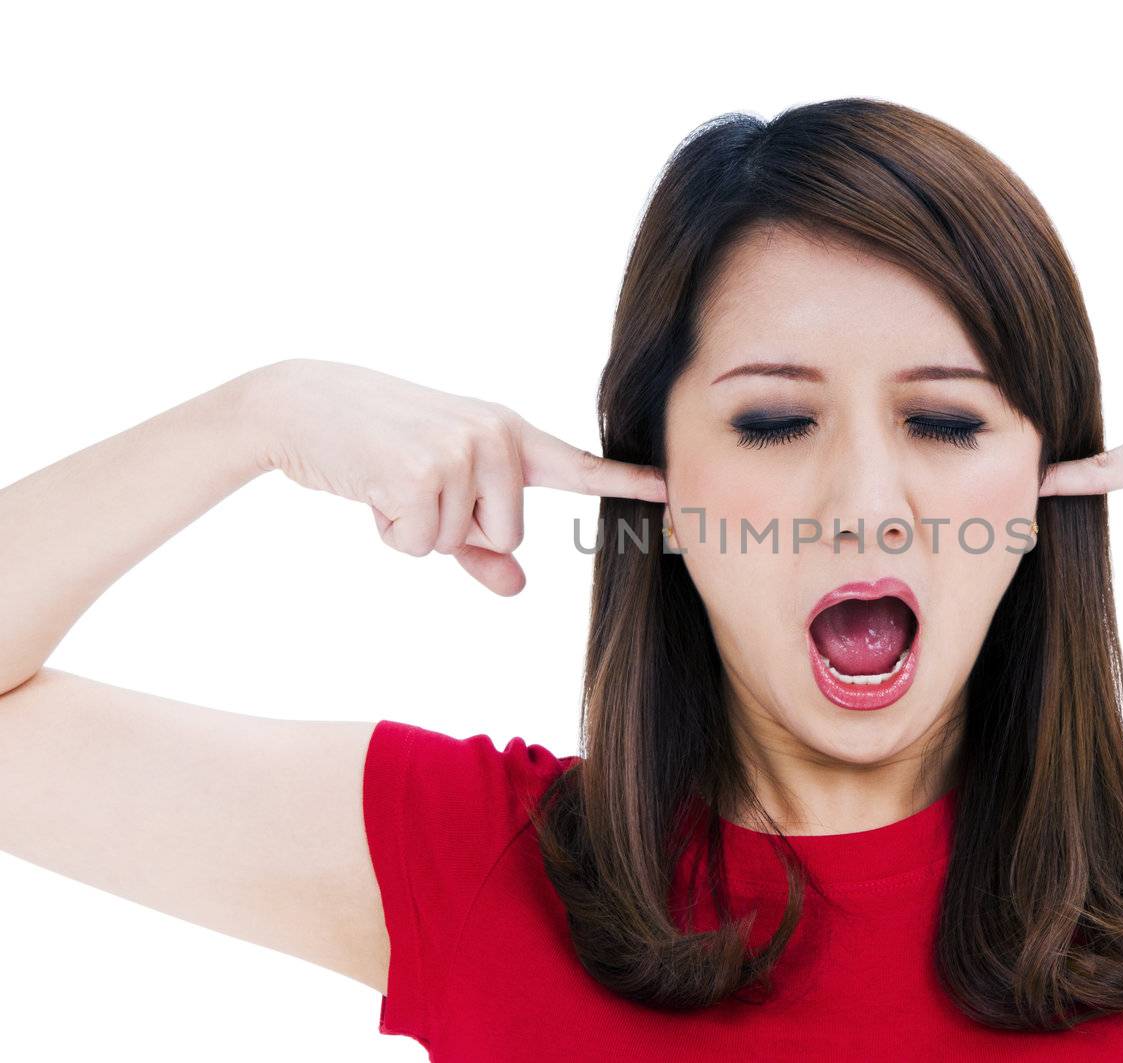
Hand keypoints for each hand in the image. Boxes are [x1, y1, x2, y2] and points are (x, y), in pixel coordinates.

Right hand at [243, 358, 665, 595]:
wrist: (301, 403)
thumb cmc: (378, 450)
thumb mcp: (439, 494)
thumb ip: (482, 545)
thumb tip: (518, 588)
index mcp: (509, 434)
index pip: (578, 466)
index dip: (626, 482)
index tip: (671, 490)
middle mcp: (496, 437)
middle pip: (510, 538)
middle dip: (457, 533)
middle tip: (413, 485)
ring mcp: (461, 451)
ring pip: (460, 545)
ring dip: (416, 530)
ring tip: (388, 480)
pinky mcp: (420, 472)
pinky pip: (419, 546)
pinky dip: (389, 531)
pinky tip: (370, 486)